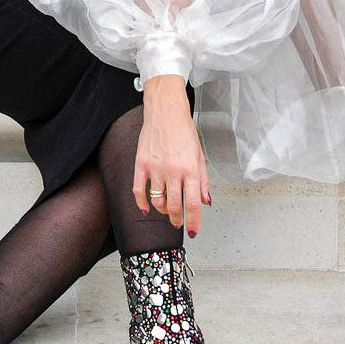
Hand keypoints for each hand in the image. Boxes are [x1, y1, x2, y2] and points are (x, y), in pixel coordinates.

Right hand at [132, 74, 210, 239]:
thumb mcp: (200, 155)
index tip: (192, 231)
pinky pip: (138, 190)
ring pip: (157, 201)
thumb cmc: (184, 131)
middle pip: (174, 206)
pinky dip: (141, 203)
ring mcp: (155, 168)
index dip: (193, 222)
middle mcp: (173, 171)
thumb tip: (206, 201)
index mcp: (190, 169)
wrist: (166, 112)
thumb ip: (203, 180)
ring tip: (166, 210)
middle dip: (177, 219)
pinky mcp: (141, 164)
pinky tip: (145, 208)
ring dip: (163, 211)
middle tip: (178, 222)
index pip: (193, 204)